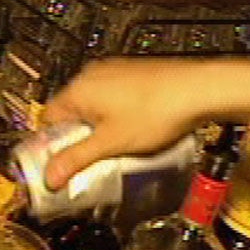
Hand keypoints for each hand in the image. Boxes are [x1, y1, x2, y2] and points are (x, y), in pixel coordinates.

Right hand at [43, 58, 204, 189]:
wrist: (201, 89)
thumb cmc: (158, 111)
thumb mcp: (111, 144)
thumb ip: (77, 160)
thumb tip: (50, 177)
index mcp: (79, 89)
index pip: (48, 119)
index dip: (52, 145)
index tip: (61, 164)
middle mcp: (92, 76)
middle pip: (70, 115)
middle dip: (77, 140)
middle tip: (90, 162)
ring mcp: (113, 73)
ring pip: (92, 109)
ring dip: (98, 131)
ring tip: (114, 150)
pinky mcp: (132, 75)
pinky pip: (111, 101)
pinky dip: (114, 119)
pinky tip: (132, 133)